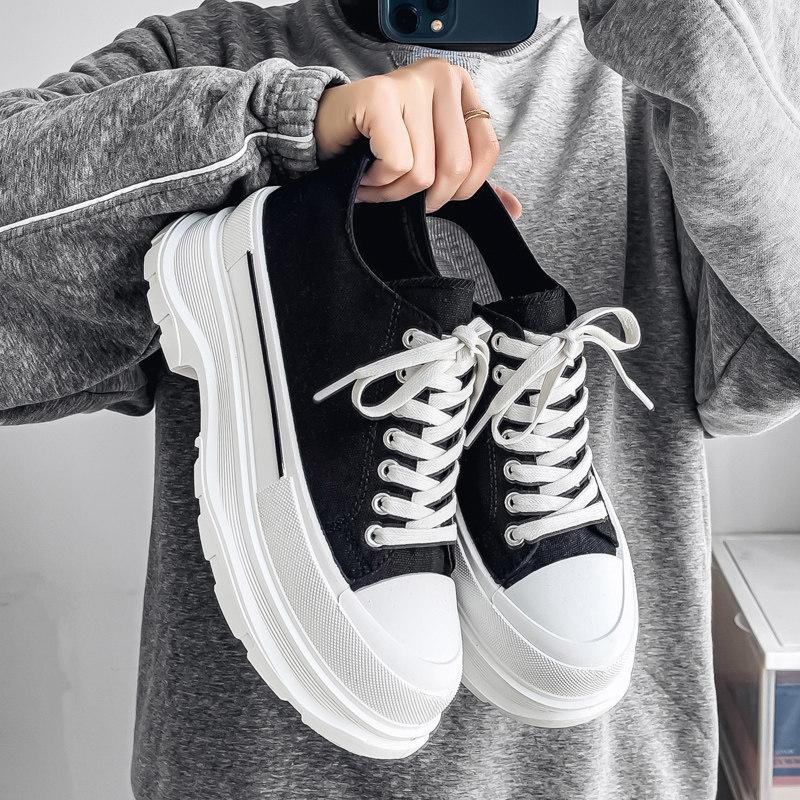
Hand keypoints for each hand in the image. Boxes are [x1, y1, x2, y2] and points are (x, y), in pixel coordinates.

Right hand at [314, 58, 521, 218]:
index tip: (431, 190)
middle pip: (456, 167)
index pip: (487, 151)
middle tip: (397, 188)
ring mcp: (411, 82)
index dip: (461, 188)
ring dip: (393, 192)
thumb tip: (514, 209)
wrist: (323, 132)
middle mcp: (441, 77)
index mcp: (461, 89)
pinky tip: (365, 171)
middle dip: (424, 195)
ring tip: (375, 178)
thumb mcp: (433, 161)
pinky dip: (377, 182)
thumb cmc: (377, 147)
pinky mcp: (380, 96)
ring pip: (423, 172)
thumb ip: (472, 181)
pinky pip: (397, 163)